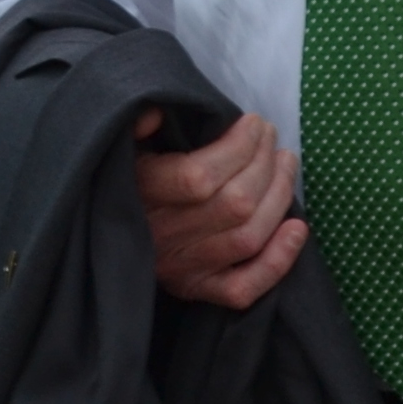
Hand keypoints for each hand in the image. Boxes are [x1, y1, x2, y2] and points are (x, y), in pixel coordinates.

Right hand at [134, 108, 304, 306]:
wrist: (105, 233)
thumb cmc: (126, 176)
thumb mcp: (121, 144)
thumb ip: (134, 124)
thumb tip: (154, 113)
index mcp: (141, 194)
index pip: (200, 177)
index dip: (239, 148)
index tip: (254, 122)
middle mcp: (161, 236)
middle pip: (234, 204)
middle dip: (265, 164)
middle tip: (272, 137)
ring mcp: (181, 268)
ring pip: (247, 238)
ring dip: (278, 197)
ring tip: (286, 164)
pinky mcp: (197, 289)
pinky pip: (243, 288)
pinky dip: (278, 261)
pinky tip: (297, 228)